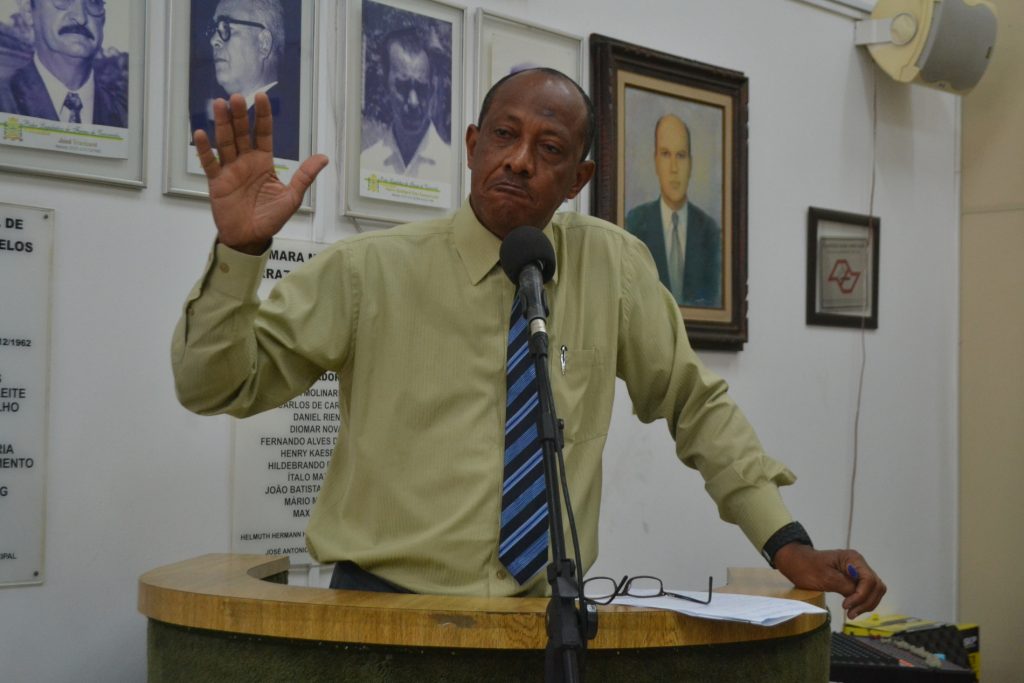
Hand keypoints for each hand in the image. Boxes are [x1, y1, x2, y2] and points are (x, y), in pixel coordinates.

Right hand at [194, 92, 327, 253]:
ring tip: (219, 104)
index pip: (263, 133)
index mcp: (264, 162)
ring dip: (222, 124)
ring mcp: (230, 170)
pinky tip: (201, 134)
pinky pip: (210, 163)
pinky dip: (205, 150)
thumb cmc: (270, 218)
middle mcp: (246, 162)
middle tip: (237, 97)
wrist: (251, 238)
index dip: (263, 116)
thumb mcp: (292, 197)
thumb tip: (324, 157)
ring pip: (225, 142)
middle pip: (242, 133)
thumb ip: (304, 176)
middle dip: (240, 115)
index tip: (262, 97)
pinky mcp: (217, 182)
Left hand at [772, 543, 885, 619]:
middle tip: (850, 613)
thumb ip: (844, 585)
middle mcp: (859, 564)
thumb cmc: (807, 567)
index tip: (846, 605)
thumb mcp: (824, 577)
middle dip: (866, 602)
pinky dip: (862, 603)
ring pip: (875, 591)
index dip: (861, 595)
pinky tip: (852, 609)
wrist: (796, 563)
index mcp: (853, 559)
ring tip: (851, 614)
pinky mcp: (854, 580)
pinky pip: (866, 593)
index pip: (869, 580)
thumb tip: (858, 596)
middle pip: (876, 586)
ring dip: (866, 604)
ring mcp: (857, 572)